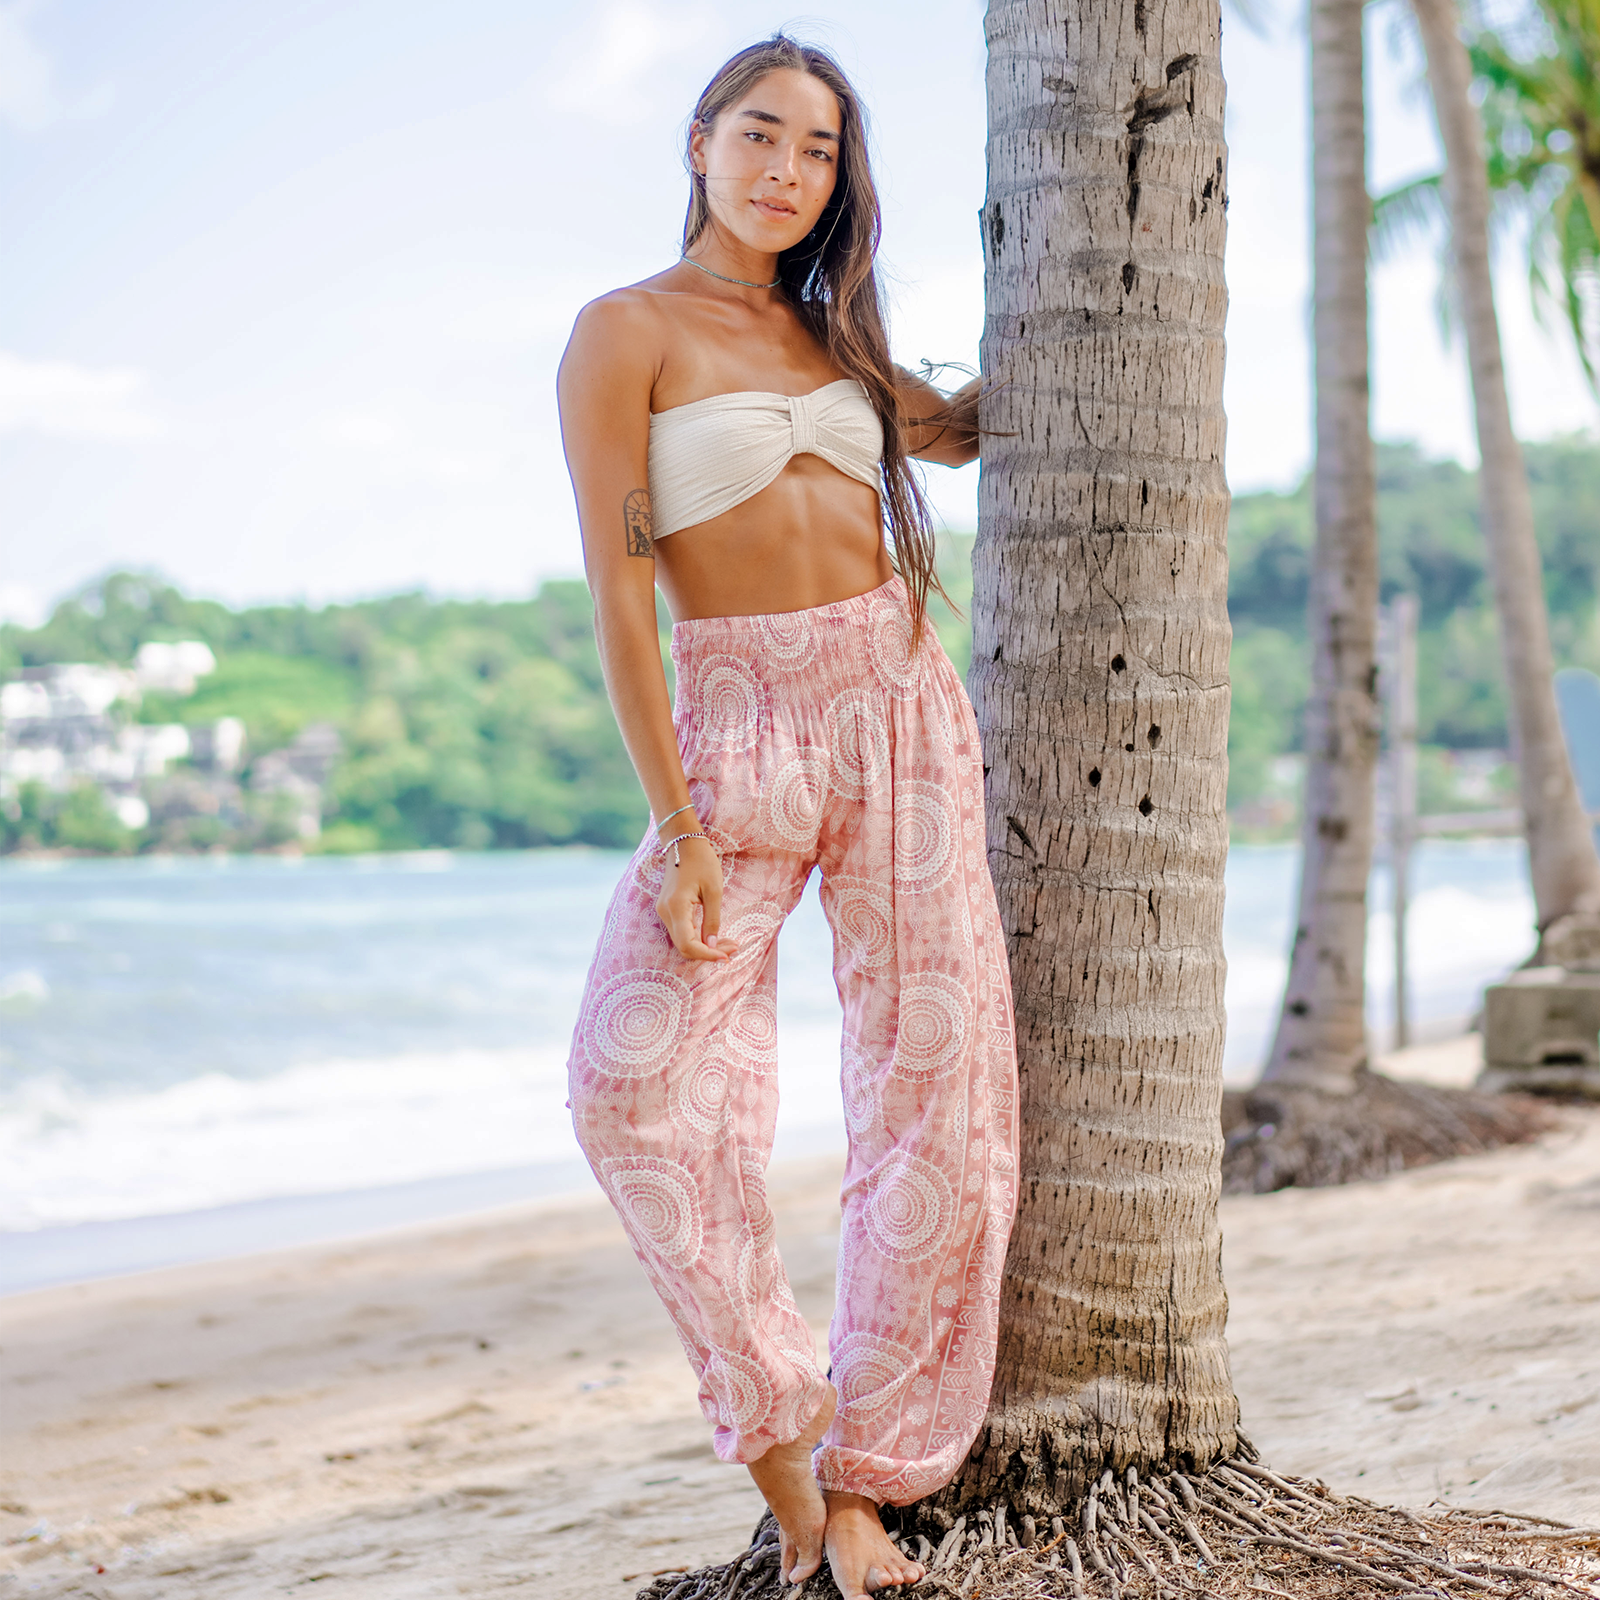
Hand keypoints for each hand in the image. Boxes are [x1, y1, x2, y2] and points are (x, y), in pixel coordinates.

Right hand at [656, 836, 738, 961]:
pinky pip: (681, 931)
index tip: (727, 956)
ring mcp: (664, 911)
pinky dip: (697, 937)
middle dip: (708, 952)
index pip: (687, 944)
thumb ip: (712, 920)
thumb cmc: (702, 861)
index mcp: (676, 907)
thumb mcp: (714, 890)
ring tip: (728, 943)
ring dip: (704, 946)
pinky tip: (713, 935)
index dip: (707, 955)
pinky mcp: (667, 909)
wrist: (684, 842)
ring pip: (682, 941)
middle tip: (733, 948)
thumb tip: (712, 945)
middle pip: (684, 946)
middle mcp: (665, 912)